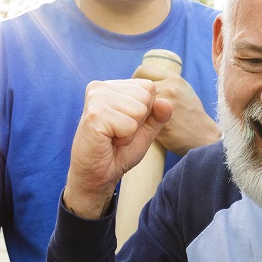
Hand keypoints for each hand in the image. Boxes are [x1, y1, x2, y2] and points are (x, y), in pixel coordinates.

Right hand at [63, 79, 172, 218]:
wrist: (98, 175)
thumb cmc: (119, 151)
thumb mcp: (145, 130)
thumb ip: (158, 115)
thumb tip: (166, 102)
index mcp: (112, 87)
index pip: (149, 87)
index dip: (146, 112)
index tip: (126, 125)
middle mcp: (101, 87)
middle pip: (146, 96)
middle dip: (139, 120)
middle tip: (119, 132)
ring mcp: (96, 99)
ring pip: (139, 109)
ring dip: (131, 130)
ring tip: (113, 137)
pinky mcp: (95, 115)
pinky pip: (129, 124)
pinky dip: (125, 138)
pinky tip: (108, 141)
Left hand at [131, 63, 217, 155]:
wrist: (204, 138)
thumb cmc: (192, 117)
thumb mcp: (183, 92)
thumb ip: (166, 85)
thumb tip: (145, 83)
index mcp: (174, 78)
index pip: (143, 70)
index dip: (135, 80)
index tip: (134, 90)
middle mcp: (169, 87)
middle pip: (136, 86)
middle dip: (132, 96)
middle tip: (132, 106)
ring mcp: (165, 104)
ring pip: (136, 102)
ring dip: (133, 109)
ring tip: (138, 118)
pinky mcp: (160, 122)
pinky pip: (139, 118)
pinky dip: (138, 123)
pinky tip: (143, 128)